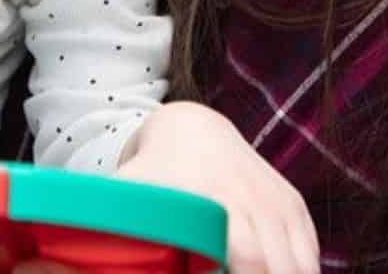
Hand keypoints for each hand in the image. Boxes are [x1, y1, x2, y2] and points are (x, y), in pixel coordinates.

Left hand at [116, 101, 318, 272]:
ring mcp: (279, 203)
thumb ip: (114, 229)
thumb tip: (78, 253)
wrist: (191, 128)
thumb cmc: (153, 173)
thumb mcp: (130, 196)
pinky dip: (300, 272)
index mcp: (217, 205)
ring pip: (300, 264)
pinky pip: (309, 252)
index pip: (248, 261)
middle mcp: (255, 203)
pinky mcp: (293, 205)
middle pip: (277, 269)